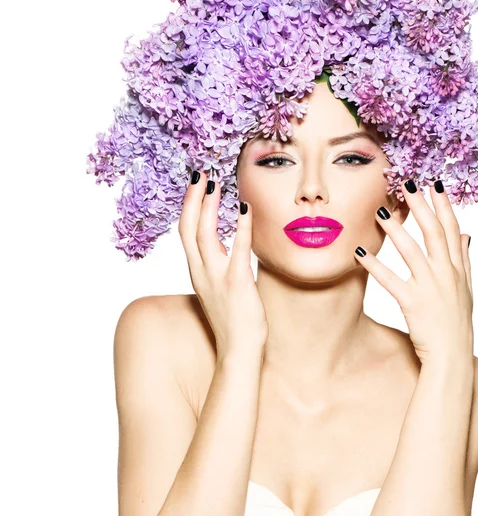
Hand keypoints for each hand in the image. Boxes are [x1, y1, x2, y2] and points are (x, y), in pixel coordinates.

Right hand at [178, 170, 268, 360]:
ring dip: (209, 206)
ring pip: (205, 235)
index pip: (185, 232)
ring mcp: (217, 277)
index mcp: (197, 270)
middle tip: (201, 173)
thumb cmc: (233, 318)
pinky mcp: (237, 283)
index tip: (196, 183)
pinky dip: (241, 227)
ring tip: (216, 183)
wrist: (238, 350)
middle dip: (193, 199)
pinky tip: (245, 208)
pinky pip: (238, 250)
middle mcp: (202, 271)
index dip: (189, 206)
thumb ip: (218, 263)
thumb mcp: (219, 286)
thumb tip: (224, 243)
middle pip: (188, 228)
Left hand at [354, 179, 472, 364]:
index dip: (443, 205)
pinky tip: (361, 252)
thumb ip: (465, 260)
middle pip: (433, 233)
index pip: (451, 230)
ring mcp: (430, 288)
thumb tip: (468, 235)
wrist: (453, 356)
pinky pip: (390, 281)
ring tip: (380, 210)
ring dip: (395, 229)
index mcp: (458, 269)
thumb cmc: (456, 322)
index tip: (434, 184)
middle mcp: (446, 274)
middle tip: (406, 183)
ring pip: (411, 252)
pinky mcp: (413, 303)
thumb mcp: (466, 289)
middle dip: (420, 206)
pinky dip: (375, 265)